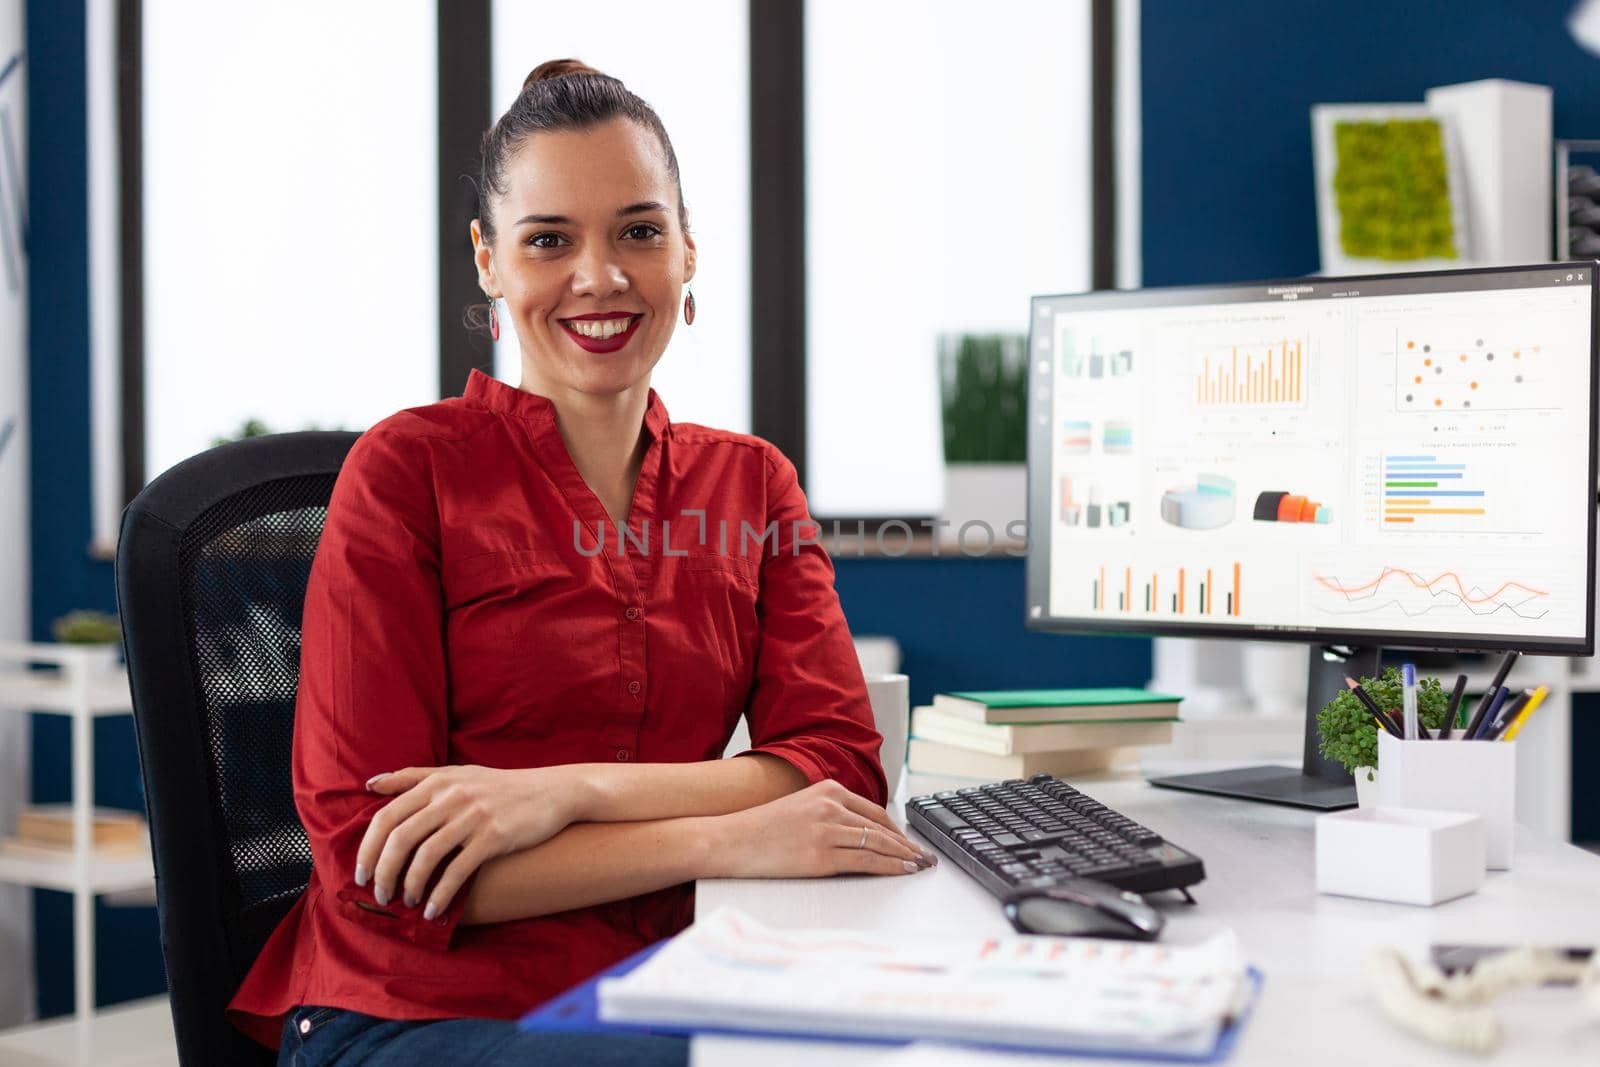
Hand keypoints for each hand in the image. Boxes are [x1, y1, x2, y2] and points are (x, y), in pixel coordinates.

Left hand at [356, 764, 577, 918]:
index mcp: (437, 782)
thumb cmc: (497, 787)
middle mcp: (451, 796)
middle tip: (380, 896)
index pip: (387, 816)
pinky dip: (441, 894)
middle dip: (383, 872)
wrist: (550, 792)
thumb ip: (412, 777)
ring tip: (406, 903)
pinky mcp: (494, 837)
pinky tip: (433, 910)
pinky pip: (458, 870)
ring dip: (409, 886)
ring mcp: (473, 816)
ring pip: (426, 856)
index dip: (368, 849)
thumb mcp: (456, 773)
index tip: (361, 874)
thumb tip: (370, 785)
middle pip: (401, 838)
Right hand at [708, 779, 937, 878]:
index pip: (873, 811)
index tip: (909, 842)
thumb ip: (828, 814)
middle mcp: (831, 805)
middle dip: (906, 844)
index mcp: (827, 790)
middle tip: (924, 857)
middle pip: (881, 827)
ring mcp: (827, 830)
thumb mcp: (799, 808)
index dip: (896, 830)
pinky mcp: (821, 855)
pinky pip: (866, 861)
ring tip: (918, 866)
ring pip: (879, 844)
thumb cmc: (760, 830)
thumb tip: (858, 834)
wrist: (730, 841)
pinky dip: (890, 867)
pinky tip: (901, 871)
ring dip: (904, 857)